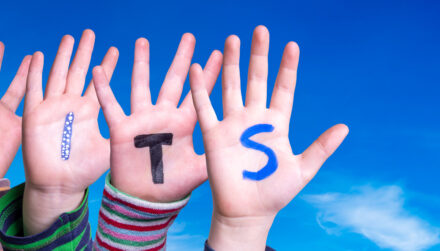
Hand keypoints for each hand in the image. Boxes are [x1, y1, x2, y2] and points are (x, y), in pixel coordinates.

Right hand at [20, 30, 114, 234]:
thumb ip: (124, 134)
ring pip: (57, 75)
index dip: (107, 66)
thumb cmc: (83, 172)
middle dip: (85, 52)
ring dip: (61, 56)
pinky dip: (34, 73)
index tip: (116, 49)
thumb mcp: (110, 148)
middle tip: (90, 32)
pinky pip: (34, 89)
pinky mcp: (35, 115)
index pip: (99, 83)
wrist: (58, 185)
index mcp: (88, 112)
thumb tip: (154, 129)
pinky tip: (37, 56)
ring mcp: (52, 108)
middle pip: (78, 72)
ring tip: (68, 38)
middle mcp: (70, 106)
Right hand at [97, 34, 217, 202]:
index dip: (209, 75)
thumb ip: (217, 155)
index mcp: (184, 125)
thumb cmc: (172, 188)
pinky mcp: (121, 129)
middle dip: (181, 59)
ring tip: (142, 42)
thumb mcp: (201, 171)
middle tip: (189, 37)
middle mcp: (164, 117)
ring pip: (141, 85)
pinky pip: (110, 105)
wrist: (144, 202)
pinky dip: (104, 88)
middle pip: (173, 81)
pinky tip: (99, 69)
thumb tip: (244, 150)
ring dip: (141, 64)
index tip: (219, 53)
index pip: (199, 94)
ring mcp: (142, 121)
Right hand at [190, 26, 348, 249]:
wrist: (247, 211)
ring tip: (230, 40)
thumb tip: (344, 127)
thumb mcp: (302, 169)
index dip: (287, 68)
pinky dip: (201, 89)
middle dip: (258, 56)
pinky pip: (205, 108)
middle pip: (256, 80)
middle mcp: (254, 120)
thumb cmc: (274, 193)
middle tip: (260, 31)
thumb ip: (320, 147)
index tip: (291, 46)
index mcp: (276, 125)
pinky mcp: (213, 135)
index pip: (283, 89)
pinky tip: (198, 69)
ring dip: (230, 64)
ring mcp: (232, 125)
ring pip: (231, 87)